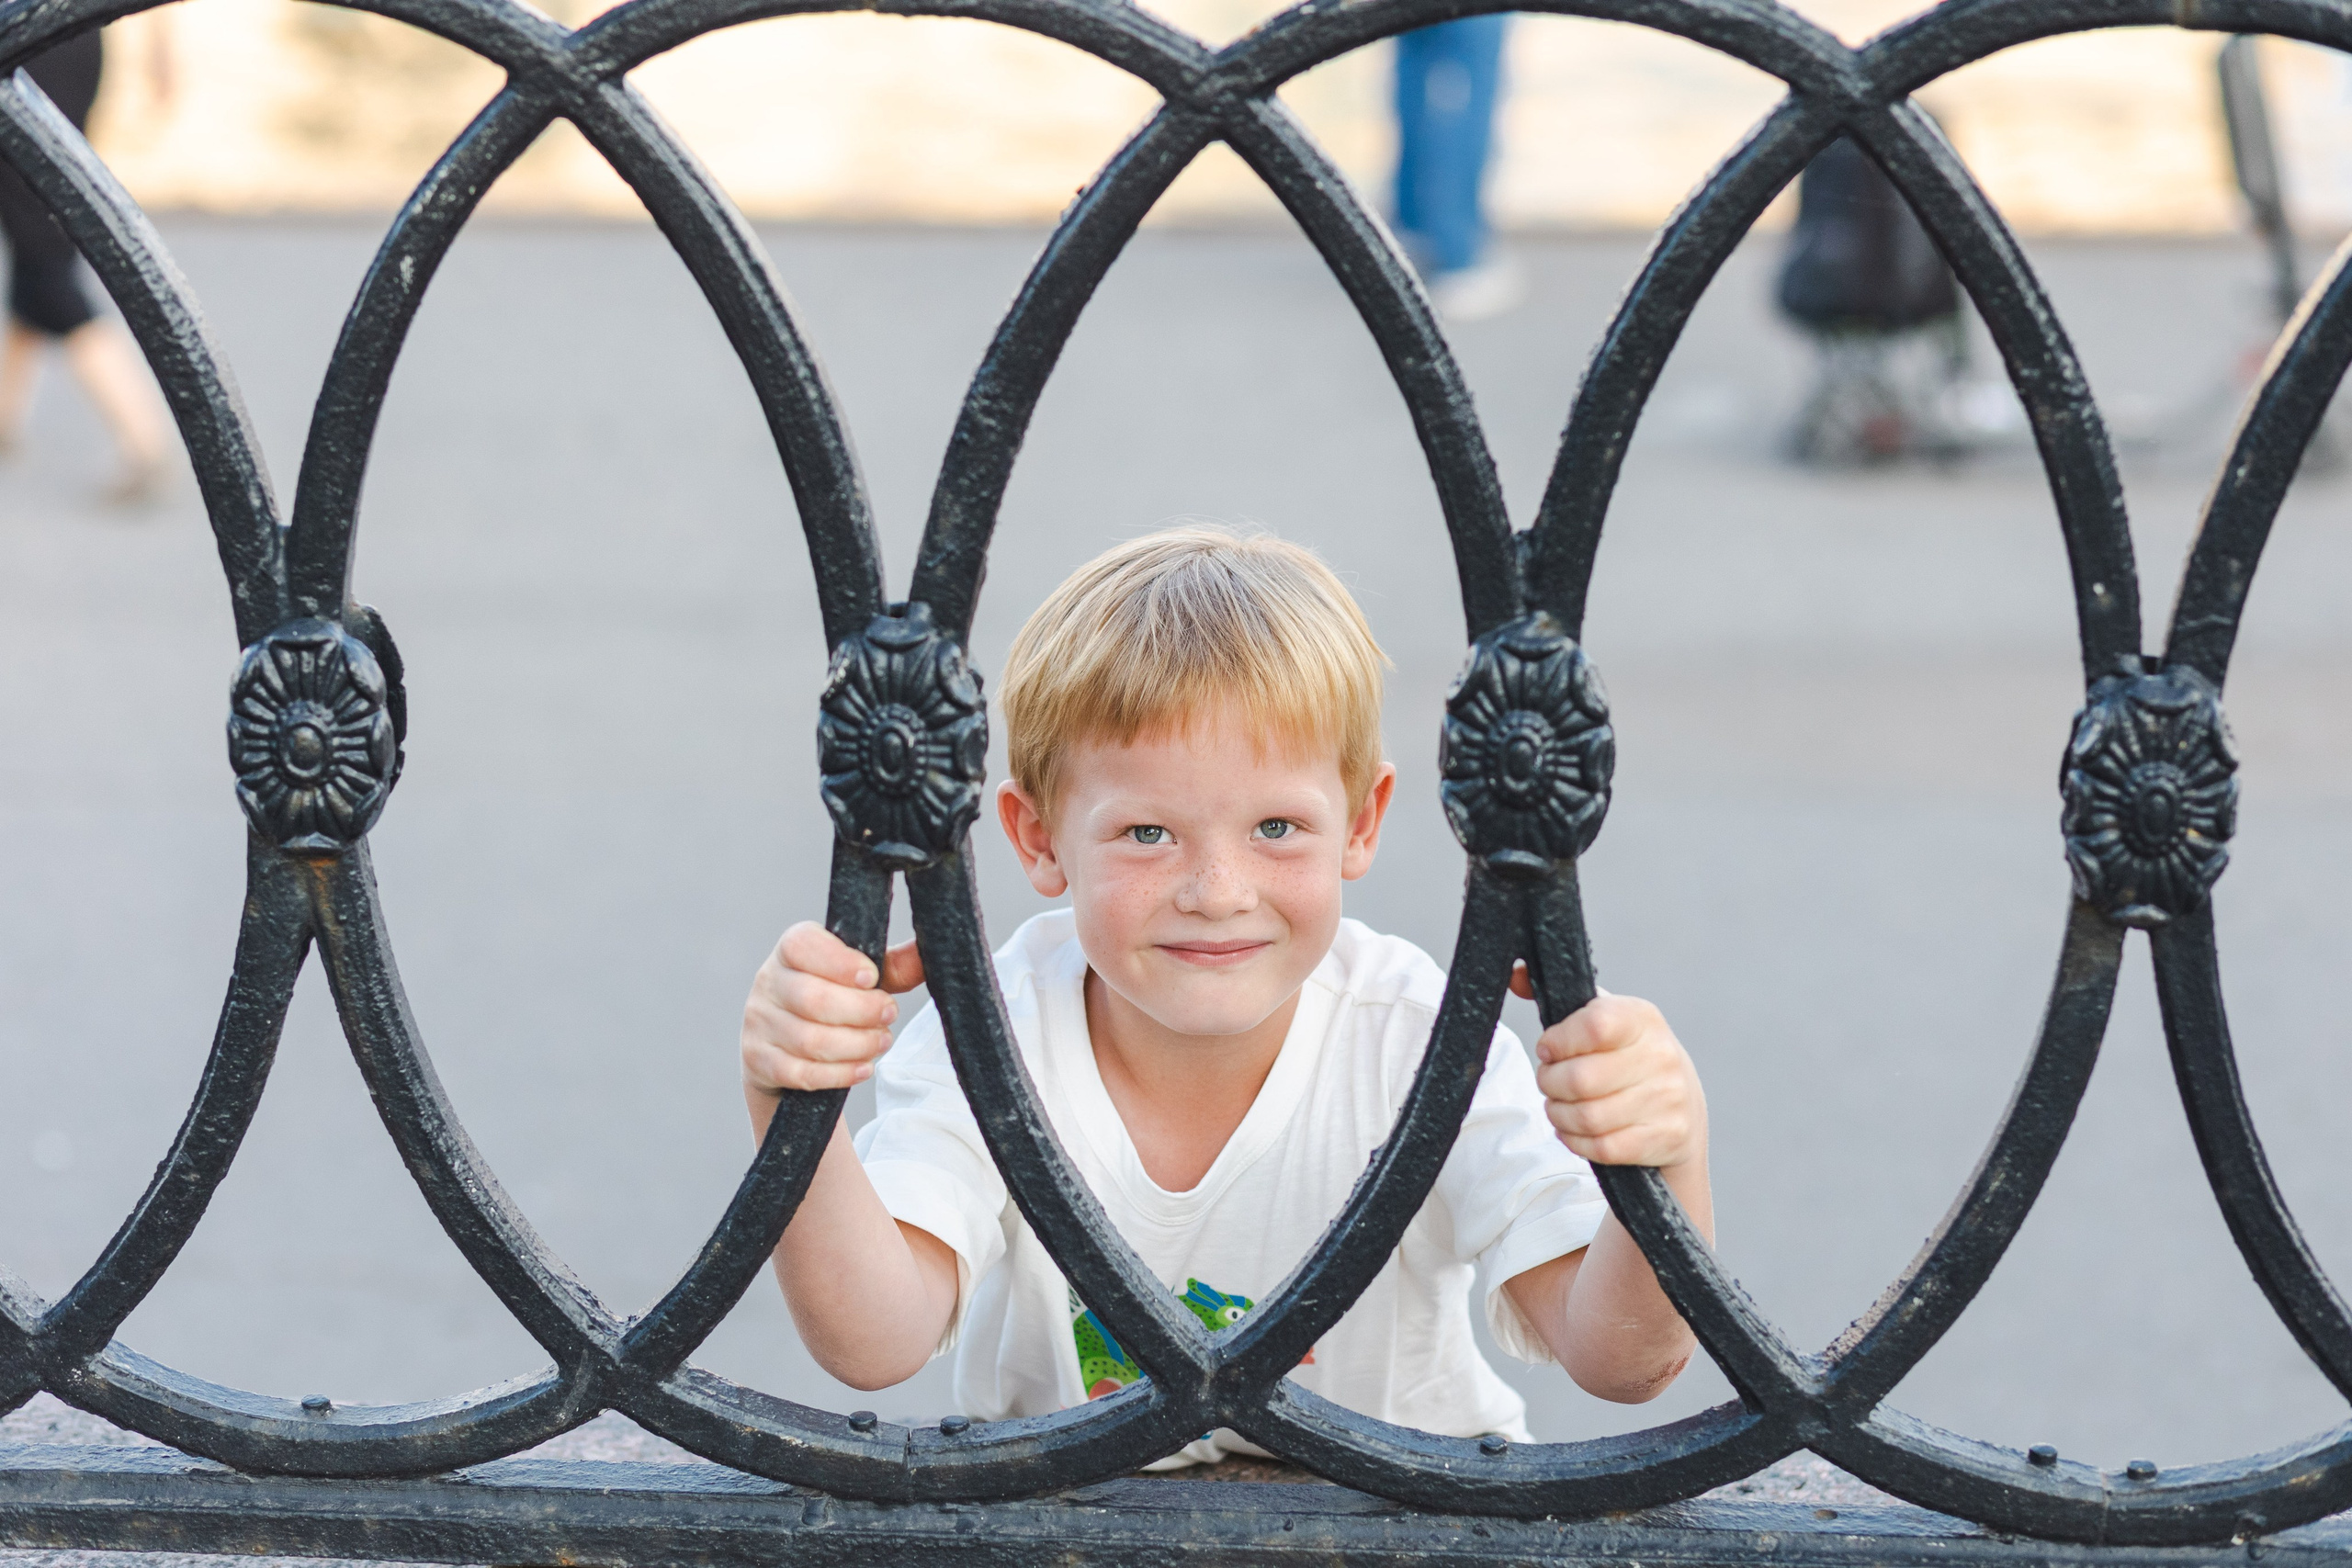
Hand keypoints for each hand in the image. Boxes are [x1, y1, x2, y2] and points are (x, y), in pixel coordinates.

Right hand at [742, 923, 924, 1094]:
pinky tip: (863, 1068)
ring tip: (882, 1042)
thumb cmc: (832, 998)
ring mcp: (759, 1024)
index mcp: (790, 949)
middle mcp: (768, 982)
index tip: (871, 978)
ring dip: (856, 1045)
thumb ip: (892, 966)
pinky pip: (801, 1073)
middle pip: (813, 999)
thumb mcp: (859, 978)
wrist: (786, 1045)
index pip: (803, 946)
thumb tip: (932, 950)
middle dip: (861, 1011)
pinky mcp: (759, 1061)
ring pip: (810, 1041)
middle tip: (889, 1016)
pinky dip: (838, 1074)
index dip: (840, 963)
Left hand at [1512, 965, 1705, 1168]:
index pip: (1593, 1025)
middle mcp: (1661, 1055)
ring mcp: (1668, 1098)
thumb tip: (1515, 974)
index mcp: (1641, 1018)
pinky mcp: (1667, 1136)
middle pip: (1580, 1079)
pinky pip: (1603, 1147)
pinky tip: (1575, 1130)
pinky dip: (1577, 1141)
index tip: (1548, 1049)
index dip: (1558, 1042)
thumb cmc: (1626, 1055)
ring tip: (1558, 1106)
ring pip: (1588, 1117)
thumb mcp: (1602, 1019)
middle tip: (1548, 1082)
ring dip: (1558, 1114)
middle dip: (1549, 1083)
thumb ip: (1559, 999)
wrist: (1683, 1105)